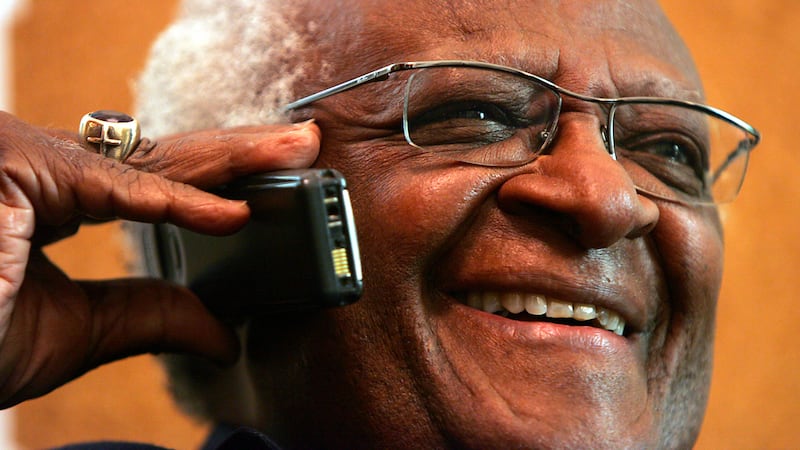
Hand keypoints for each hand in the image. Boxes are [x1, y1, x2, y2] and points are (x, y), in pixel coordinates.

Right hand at [0, 112, 319, 407]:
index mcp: (48, 205)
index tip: (265, 193)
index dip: (210, 189)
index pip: (147, 187)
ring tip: (295, 152)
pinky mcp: (11, 170)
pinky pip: (112, 189)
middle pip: (161, 163)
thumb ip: (148, 319)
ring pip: (148, 160)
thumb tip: (223, 335)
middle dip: (238, 157)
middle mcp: (37, 174)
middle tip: (301, 147)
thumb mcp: (75, 335)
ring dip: (229, 157)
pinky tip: (235, 212)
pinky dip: (176, 205)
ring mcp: (22, 164)